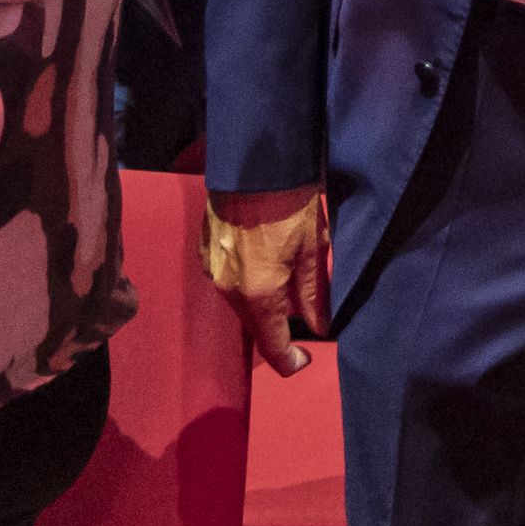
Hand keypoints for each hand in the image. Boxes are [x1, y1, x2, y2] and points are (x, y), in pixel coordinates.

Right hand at [204, 187, 333, 375]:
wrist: (255, 164)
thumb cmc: (291, 205)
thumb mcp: (314, 250)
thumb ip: (315, 295)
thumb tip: (319, 327)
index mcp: (259, 294)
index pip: (272, 346)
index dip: (289, 361)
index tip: (304, 360)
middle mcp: (230, 290)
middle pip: (255, 325)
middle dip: (279, 326)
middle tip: (304, 312)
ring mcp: (212, 273)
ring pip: (241, 303)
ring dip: (263, 302)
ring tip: (287, 279)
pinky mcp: (205, 255)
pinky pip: (229, 282)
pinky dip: (248, 282)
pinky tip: (265, 260)